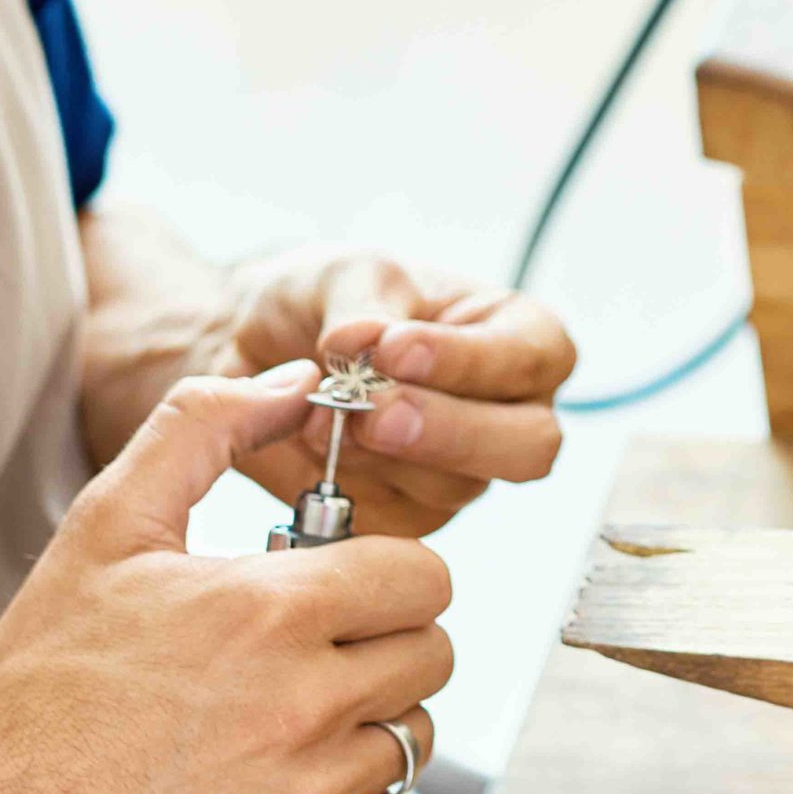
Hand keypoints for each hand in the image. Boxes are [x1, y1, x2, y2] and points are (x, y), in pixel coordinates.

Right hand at [0, 363, 452, 793]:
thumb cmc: (47, 673)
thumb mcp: (110, 523)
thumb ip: (204, 427)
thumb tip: (295, 381)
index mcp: (269, 611)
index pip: (424, 577)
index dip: (387, 574)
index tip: (343, 586)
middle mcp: (303, 704)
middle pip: (433, 654)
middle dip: (384, 640)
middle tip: (314, 648)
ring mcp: (308, 792)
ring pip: (414, 735)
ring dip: (368, 720)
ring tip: (288, 715)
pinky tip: (277, 780)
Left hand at [216, 249, 577, 535]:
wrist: (259, 348)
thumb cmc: (327, 300)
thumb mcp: (344, 275)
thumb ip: (363, 306)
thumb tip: (364, 343)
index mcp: (519, 338)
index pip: (533, 358)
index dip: (471, 361)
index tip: (394, 349)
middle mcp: (507, 412)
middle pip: (528, 447)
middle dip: (451, 432)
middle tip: (377, 414)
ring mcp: (463, 471)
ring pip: (454, 486)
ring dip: (381, 453)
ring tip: (318, 411)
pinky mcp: (411, 514)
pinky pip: (396, 518)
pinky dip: (349, 481)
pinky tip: (312, 443)